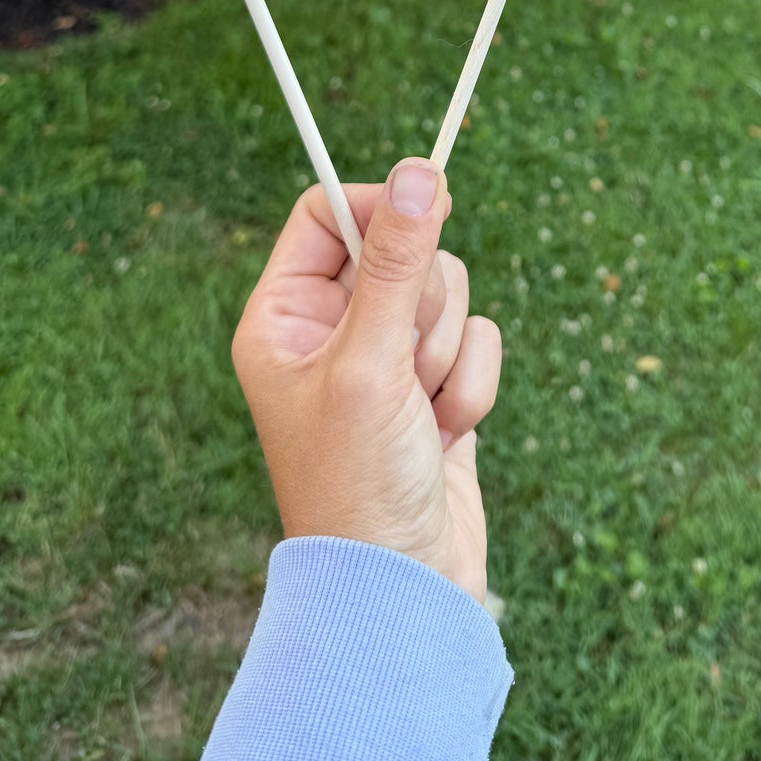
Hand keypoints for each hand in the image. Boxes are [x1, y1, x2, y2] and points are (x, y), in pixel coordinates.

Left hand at [231, 160, 501, 602]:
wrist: (403, 590)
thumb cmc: (358, 483)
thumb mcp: (370, 364)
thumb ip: (398, 264)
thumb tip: (420, 170)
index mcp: (283, 318)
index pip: (327, 214)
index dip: (378, 206)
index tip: (426, 210)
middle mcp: (331, 331)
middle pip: (402, 248)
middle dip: (423, 305)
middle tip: (403, 366)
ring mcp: (386, 360)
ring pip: (448, 293)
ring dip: (448, 355)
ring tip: (421, 414)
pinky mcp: (435, 387)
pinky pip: (477, 339)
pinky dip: (472, 387)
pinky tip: (445, 438)